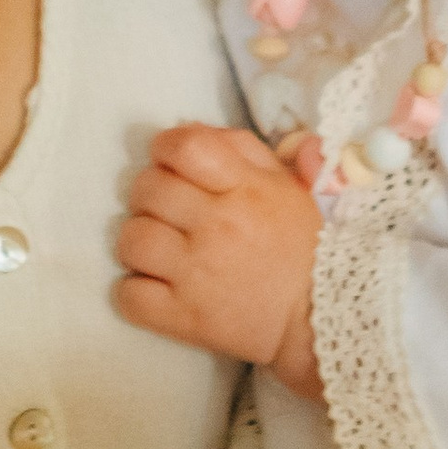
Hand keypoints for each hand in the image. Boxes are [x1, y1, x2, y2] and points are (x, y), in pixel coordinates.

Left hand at [116, 125, 322, 398]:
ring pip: (132, 239)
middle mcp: (219, 227)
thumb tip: (187, 130)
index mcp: (246, 189)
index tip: (172, 164)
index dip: (166, 148)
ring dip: (140, 242)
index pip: (183, 146)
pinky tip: (156, 286)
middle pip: (147, 189)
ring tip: (161, 250)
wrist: (318, 318)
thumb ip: (238, 147)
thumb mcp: (284, 184)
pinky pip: (129, 295)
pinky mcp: (185, 318)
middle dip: (152, 195)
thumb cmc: (297, 245)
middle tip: (170, 212)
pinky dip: (134, 291)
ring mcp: (198, 274)